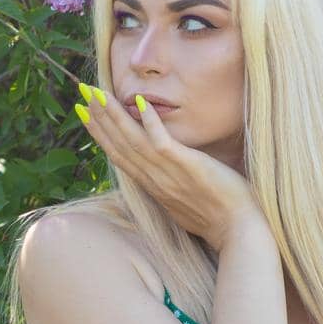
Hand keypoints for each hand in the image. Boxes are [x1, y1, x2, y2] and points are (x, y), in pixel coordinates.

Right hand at [75, 83, 262, 252]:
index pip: (120, 156)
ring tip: (98, 92)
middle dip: (99, 117)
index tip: (85, 115)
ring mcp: (168, 174)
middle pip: (119, 145)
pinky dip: (150, 121)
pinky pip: (162, 141)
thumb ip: (173, 185)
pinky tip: (139, 101)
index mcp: (153, 187)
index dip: (100, 134)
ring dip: (113, 115)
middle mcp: (155, 180)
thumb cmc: (220, 219)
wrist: (239, 232)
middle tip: (82, 93)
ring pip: (133, 140)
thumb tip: (170, 176)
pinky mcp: (187, 167)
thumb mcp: (186, 201)